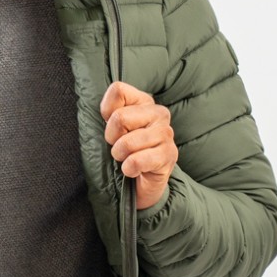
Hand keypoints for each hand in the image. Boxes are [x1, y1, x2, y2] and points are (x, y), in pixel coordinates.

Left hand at [100, 82, 177, 210]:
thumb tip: (108, 112)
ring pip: (127, 142)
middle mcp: (158, 113)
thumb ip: (109, 112)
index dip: (107, 113)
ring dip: (120, 156)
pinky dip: (129, 169)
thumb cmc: (124, 152)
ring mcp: (166, 133)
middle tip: (120, 147)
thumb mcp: (112, 129)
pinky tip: (134, 170)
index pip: (118, 91)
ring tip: (128, 158)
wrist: (139, 184)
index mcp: (143, 101)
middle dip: (112, 138)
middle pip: (119, 117)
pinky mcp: (169, 155)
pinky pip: (136, 161)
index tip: (114, 127)